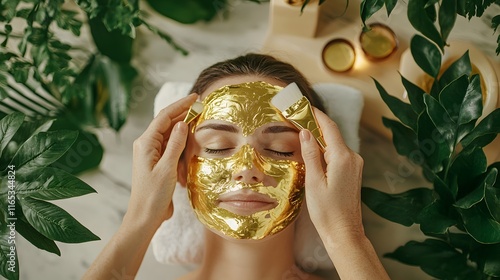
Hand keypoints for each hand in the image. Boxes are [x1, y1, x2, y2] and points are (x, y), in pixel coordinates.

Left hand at [127, 93, 196, 228]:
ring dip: (184, 139)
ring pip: (172, 138)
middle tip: (202, 110)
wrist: (145, 217)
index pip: (164, 117)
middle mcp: (147, 145)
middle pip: (168, 125)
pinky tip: (189, 158)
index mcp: (146, 143)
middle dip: (184, 118)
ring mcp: (153, 155)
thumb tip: (182, 123)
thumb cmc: (153, 195)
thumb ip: (175, 144)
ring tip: (197, 137)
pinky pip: (173, 151)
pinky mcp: (159, 164)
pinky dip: (182, 152)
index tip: (195, 97)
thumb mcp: (167, 168)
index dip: (180, 105)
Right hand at [299, 108, 364, 239]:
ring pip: (334, 144)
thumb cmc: (327, 211)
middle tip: (296, 117)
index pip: (329, 127)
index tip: (303, 105)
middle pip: (332, 134)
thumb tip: (306, 132)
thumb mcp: (314, 181)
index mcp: (343, 158)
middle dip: (314, 124)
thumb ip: (311, 154)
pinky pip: (337, 154)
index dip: (316, 114)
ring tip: (300, 132)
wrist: (344, 232)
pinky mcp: (352, 172)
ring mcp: (354, 165)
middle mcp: (352, 158)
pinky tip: (312, 151)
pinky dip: (324, 150)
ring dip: (318, 138)